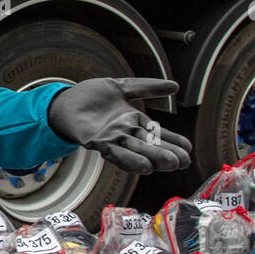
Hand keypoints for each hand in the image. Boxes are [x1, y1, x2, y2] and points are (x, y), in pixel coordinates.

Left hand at [48, 78, 191, 173]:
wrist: (65, 101)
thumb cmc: (91, 96)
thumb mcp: (122, 87)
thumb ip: (146, 87)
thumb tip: (175, 86)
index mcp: (133, 120)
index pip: (158, 132)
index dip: (173, 140)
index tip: (189, 149)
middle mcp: (125, 133)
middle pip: (150, 144)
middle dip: (167, 153)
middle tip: (184, 161)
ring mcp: (112, 139)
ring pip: (137, 151)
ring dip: (153, 159)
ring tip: (169, 164)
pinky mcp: (97, 142)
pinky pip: (115, 153)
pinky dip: (130, 160)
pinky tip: (144, 167)